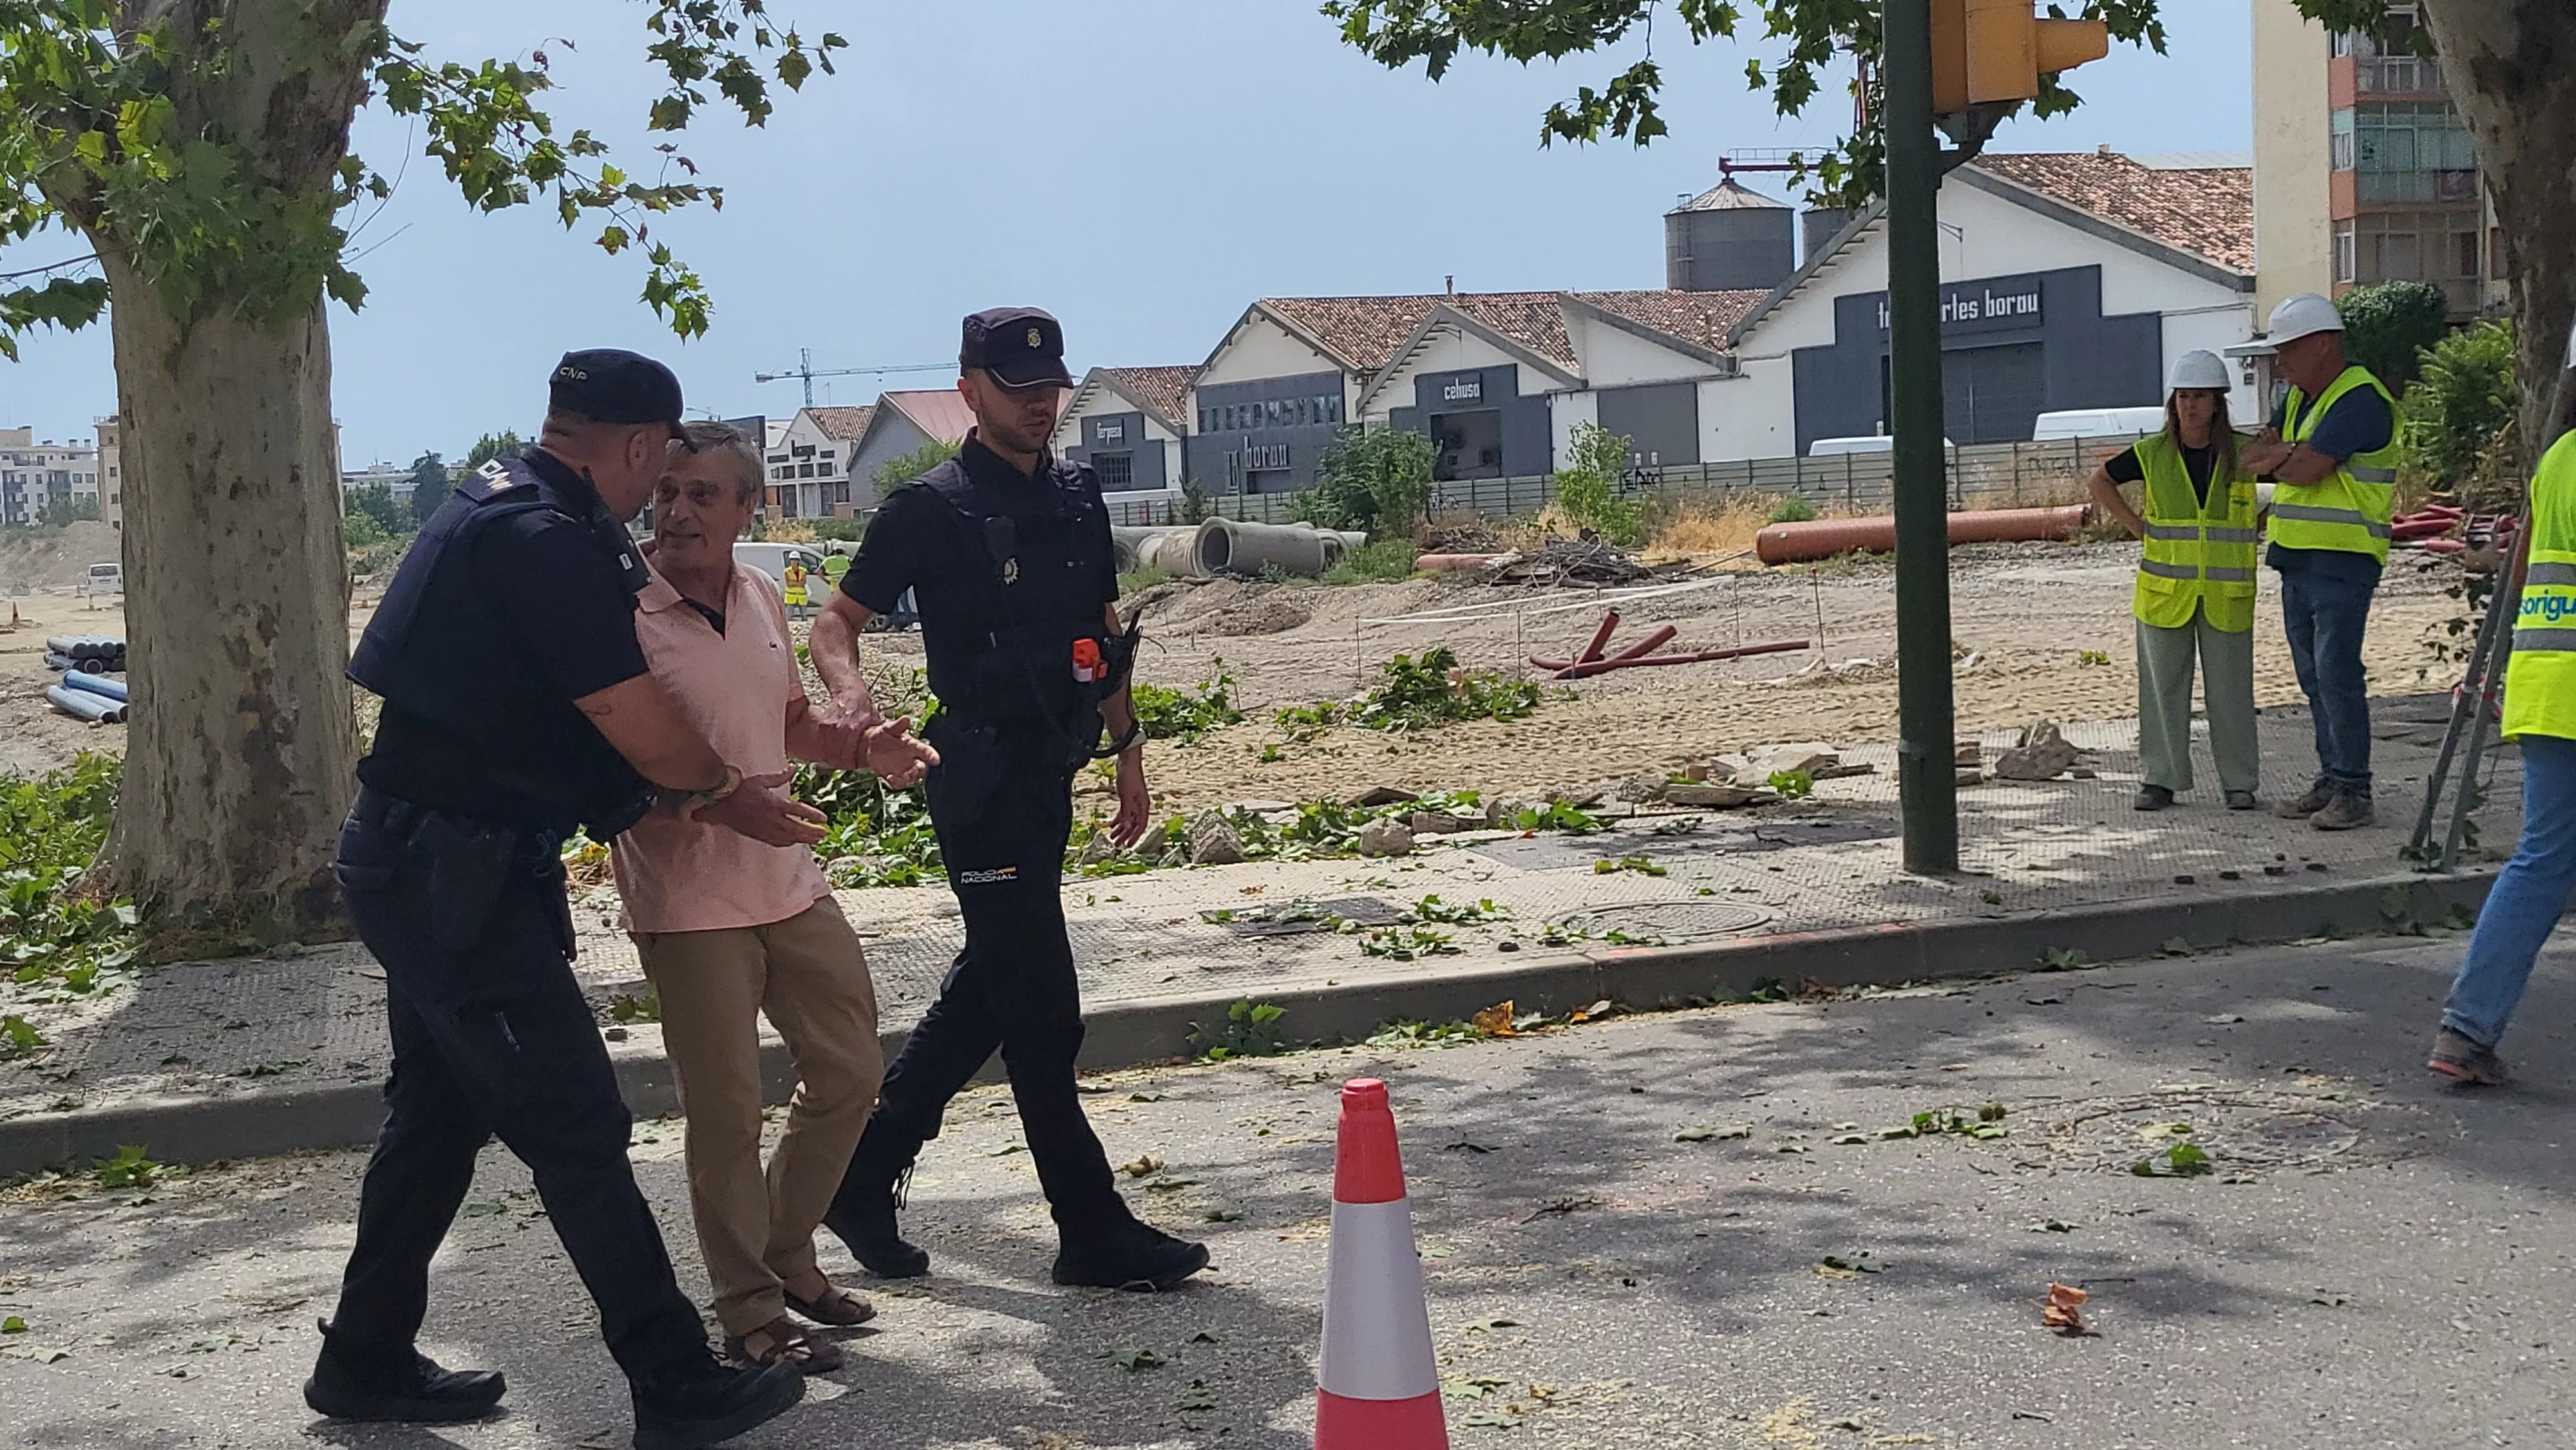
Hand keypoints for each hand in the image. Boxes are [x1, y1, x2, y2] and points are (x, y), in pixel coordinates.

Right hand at [698, 769, 827, 847]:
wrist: (719, 804)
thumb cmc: (739, 789)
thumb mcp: (760, 780)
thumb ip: (779, 777)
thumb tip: (793, 768)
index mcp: (774, 804)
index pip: (798, 811)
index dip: (813, 816)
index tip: (825, 819)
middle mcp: (771, 819)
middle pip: (797, 829)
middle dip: (812, 832)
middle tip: (824, 834)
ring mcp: (765, 829)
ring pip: (789, 838)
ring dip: (803, 839)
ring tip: (816, 840)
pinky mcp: (758, 835)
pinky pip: (777, 842)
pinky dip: (788, 843)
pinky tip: (795, 842)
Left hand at [861, 716, 938, 787]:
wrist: (869, 745)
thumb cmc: (883, 734)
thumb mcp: (889, 727)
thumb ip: (898, 725)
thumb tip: (906, 719)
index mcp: (913, 746)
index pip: (926, 751)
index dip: (932, 755)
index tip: (936, 759)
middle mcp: (911, 759)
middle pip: (922, 767)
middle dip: (921, 769)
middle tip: (916, 768)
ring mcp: (903, 769)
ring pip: (912, 778)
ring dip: (909, 778)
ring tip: (902, 776)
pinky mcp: (894, 776)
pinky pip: (899, 784)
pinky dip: (897, 783)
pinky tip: (890, 778)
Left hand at [1110, 748, 1150, 846]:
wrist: (1127, 762)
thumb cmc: (1129, 777)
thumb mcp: (1126, 797)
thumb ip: (1126, 813)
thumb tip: (1125, 827)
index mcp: (1143, 806)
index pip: (1140, 826)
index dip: (1134, 837)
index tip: (1128, 845)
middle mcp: (1140, 806)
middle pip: (1133, 825)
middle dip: (1125, 835)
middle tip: (1116, 844)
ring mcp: (1134, 802)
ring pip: (1128, 820)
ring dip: (1120, 829)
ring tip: (1112, 836)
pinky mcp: (1128, 798)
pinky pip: (1124, 813)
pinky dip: (1118, 819)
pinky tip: (1111, 824)